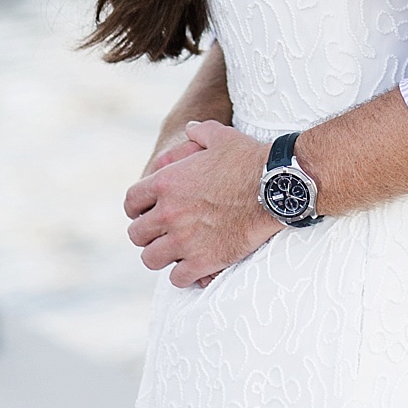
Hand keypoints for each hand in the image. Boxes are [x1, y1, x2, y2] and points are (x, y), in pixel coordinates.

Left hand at [124, 120, 278, 286]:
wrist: (276, 187)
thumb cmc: (249, 159)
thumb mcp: (221, 137)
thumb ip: (200, 132)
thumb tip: (190, 128)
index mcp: (167, 183)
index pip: (131, 201)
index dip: (136, 208)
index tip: (144, 212)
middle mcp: (169, 213)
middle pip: (137, 234)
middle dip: (147, 233)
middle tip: (161, 233)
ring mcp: (184, 240)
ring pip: (151, 259)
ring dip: (161, 255)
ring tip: (174, 252)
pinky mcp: (203, 261)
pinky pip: (178, 278)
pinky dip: (183, 275)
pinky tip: (193, 267)